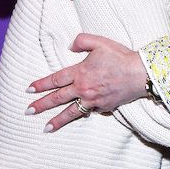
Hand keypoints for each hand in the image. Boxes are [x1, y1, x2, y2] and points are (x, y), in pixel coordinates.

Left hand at [26, 34, 147, 131]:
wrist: (141, 74)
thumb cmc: (121, 56)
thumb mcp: (100, 42)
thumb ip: (81, 41)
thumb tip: (70, 47)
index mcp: (80, 72)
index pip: (55, 80)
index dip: (41, 84)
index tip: (29, 89)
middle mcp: (83, 88)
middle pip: (58, 98)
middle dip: (41, 105)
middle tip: (28, 111)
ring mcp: (93, 100)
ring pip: (71, 112)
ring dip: (57, 120)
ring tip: (46, 128)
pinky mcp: (104, 107)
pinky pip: (90, 111)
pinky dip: (83, 114)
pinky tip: (79, 115)